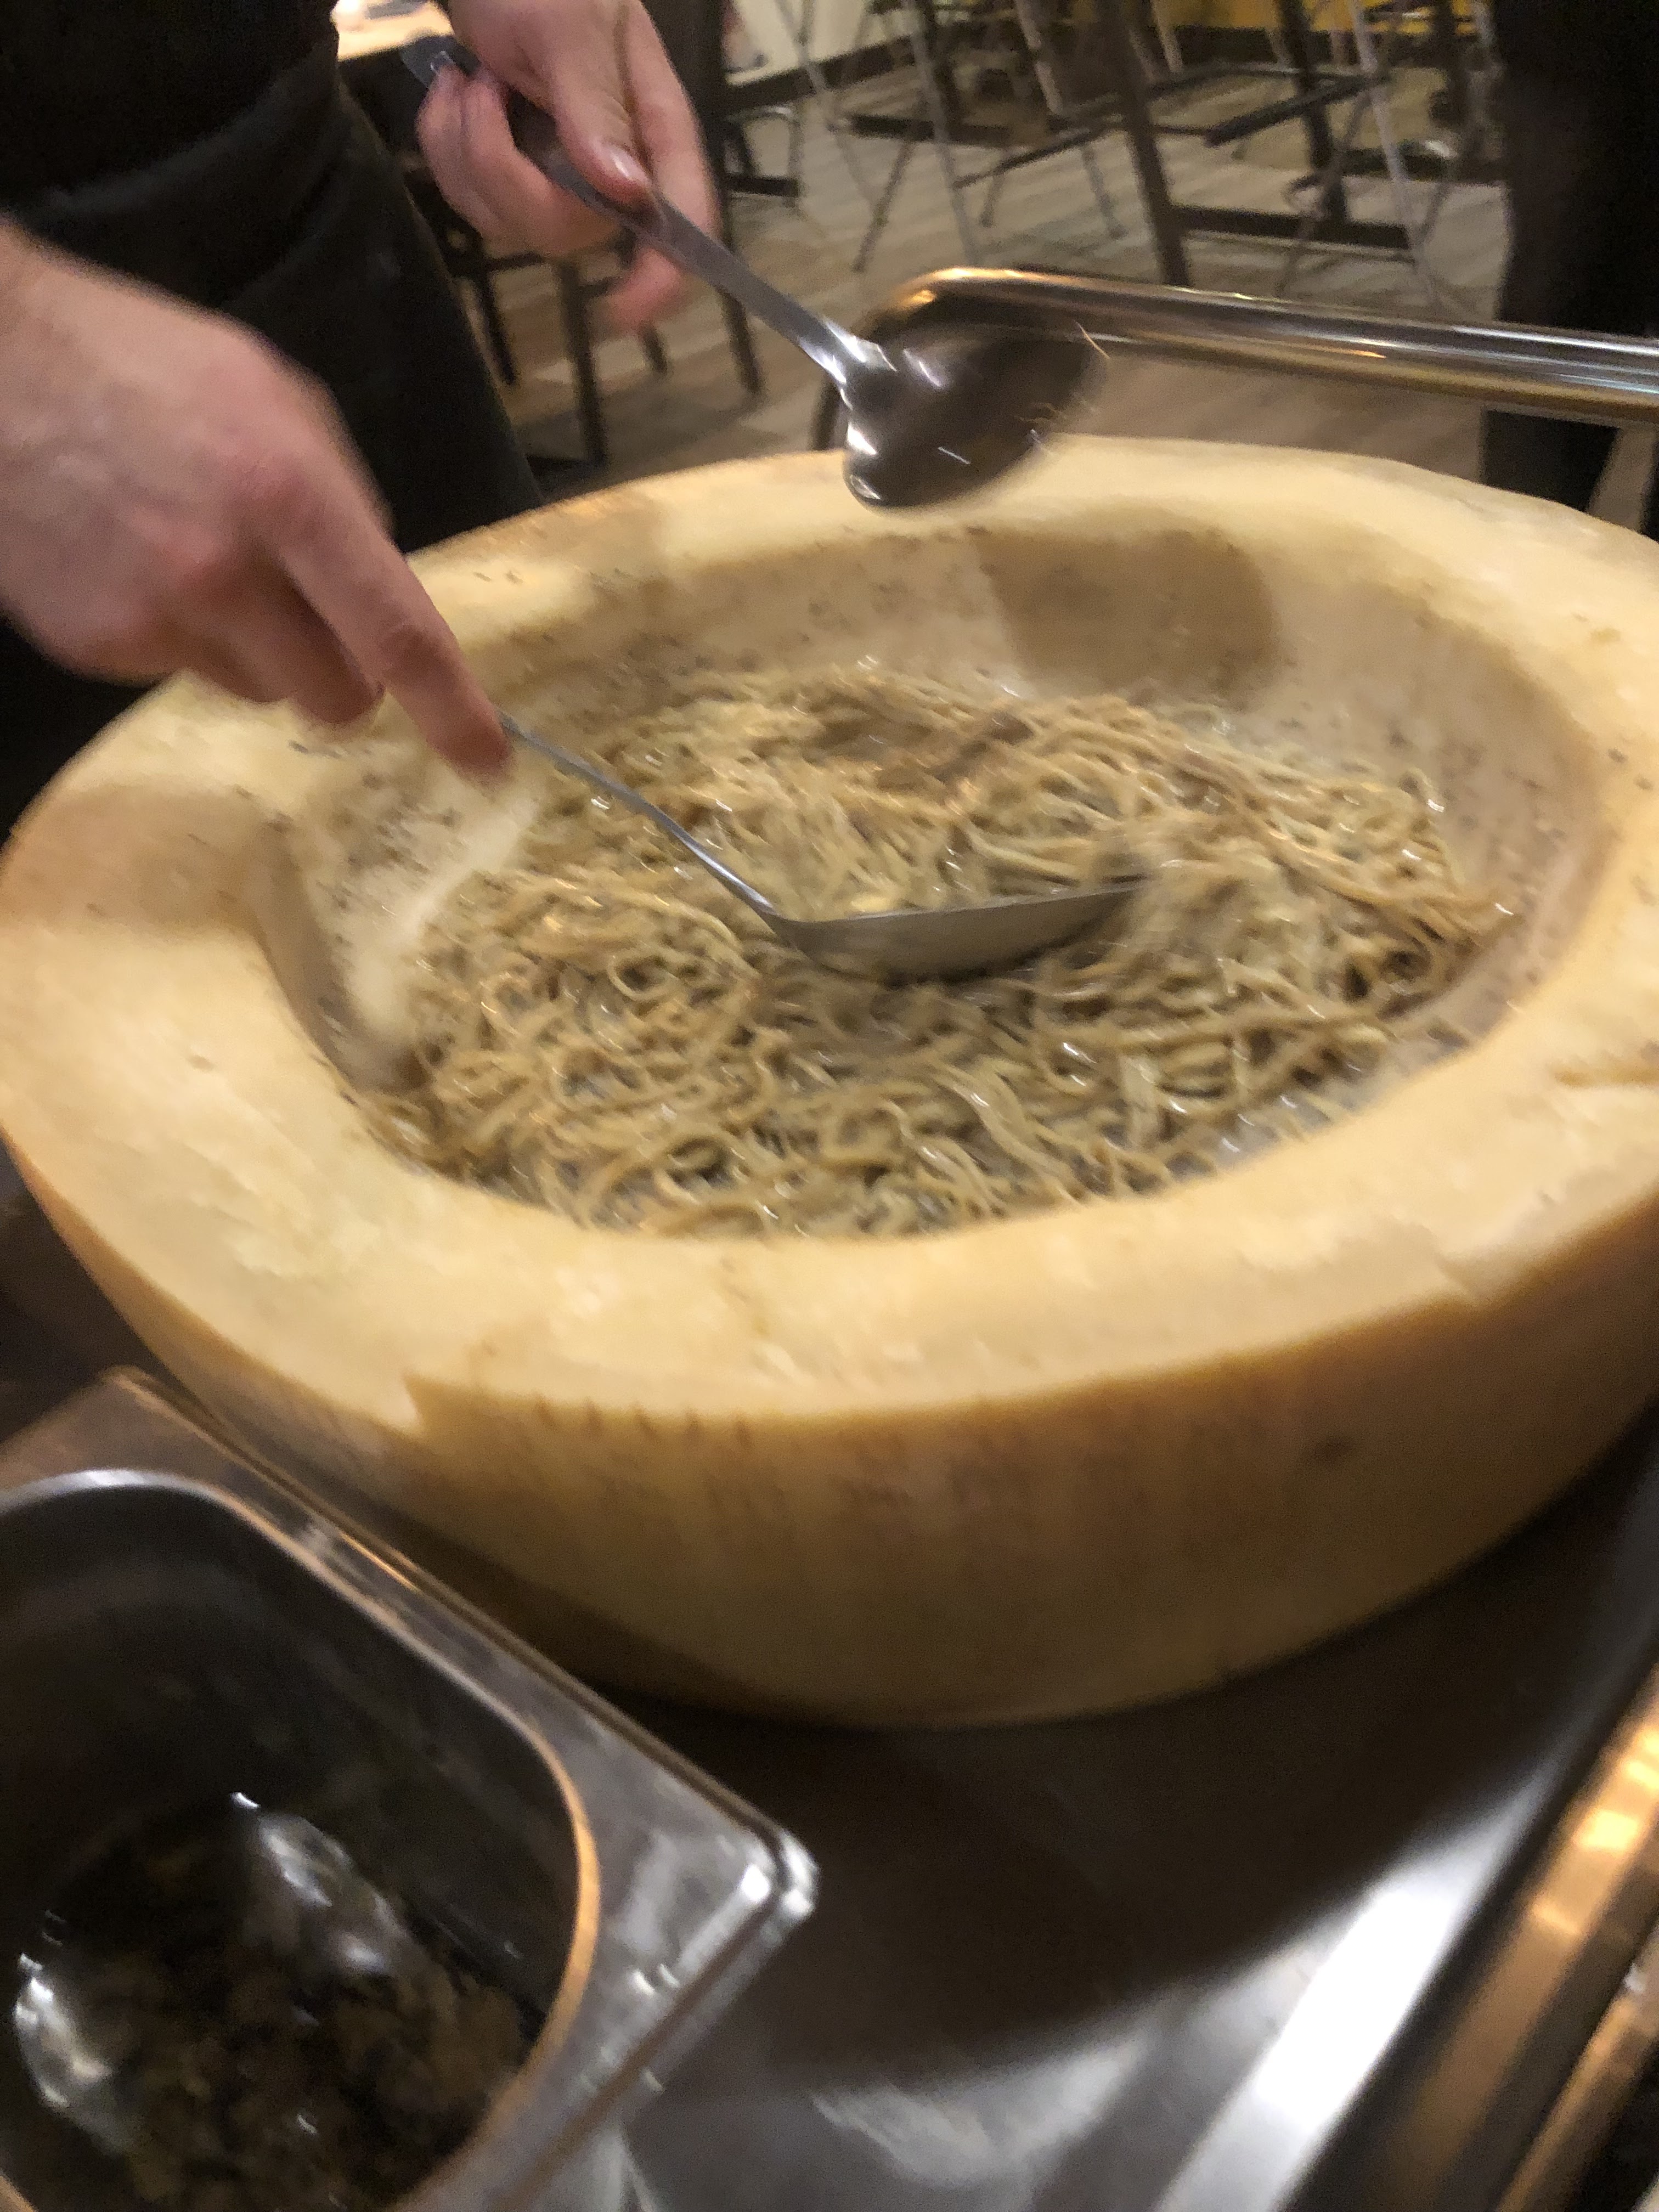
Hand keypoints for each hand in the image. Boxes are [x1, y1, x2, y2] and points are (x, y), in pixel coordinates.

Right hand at [0, 227, 507, 775]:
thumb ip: (342, 496)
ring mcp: (156, 616)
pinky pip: (184, 672)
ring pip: (262, 689)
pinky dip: (184, 633)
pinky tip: (140, 559)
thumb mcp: (271, 395)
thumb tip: (383, 586)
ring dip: (260, 648)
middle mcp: (226, 570)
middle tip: (319, 620)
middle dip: (347, 674)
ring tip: (203, 558)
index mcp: (289, 494)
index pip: (398, 635)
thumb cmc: (137, 363)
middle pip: (337, 695)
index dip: (454, 710)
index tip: (489, 758)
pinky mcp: (99, 646)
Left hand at [420, 0, 716, 331]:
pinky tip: (453, 89)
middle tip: (485, 91)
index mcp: (651, 126)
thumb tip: (628, 192)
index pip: (681, 219)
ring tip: (467, 78)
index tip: (622, 311)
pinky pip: (472, 199)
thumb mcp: (571, 23)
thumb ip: (596, 105)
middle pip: (567, 231)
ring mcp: (556, 173)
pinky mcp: (509, 172)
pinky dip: (444, 145)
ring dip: (466, 149)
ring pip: (509, 222)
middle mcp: (611, 165)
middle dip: (505, 172)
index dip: (660, 276)